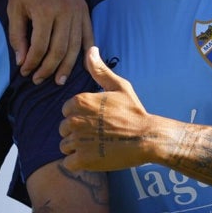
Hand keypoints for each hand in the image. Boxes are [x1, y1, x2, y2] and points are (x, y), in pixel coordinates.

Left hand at [7, 0, 93, 84]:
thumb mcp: (14, 9)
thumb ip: (17, 36)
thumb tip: (22, 62)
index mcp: (45, 11)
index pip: (40, 47)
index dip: (32, 63)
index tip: (25, 71)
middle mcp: (64, 12)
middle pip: (59, 50)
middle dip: (48, 69)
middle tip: (38, 80)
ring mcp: (77, 11)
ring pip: (75, 46)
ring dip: (67, 66)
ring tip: (59, 80)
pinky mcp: (84, 9)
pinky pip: (88, 35)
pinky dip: (87, 52)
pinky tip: (83, 65)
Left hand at [60, 47, 157, 170]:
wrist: (147, 138)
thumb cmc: (134, 112)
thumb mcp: (119, 86)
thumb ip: (100, 70)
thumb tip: (91, 49)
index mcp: (80, 102)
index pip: (66, 111)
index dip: (80, 115)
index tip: (97, 119)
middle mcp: (75, 121)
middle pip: (64, 129)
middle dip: (77, 132)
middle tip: (99, 134)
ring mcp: (78, 142)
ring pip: (65, 146)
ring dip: (77, 148)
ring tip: (97, 146)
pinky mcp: (83, 160)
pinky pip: (69, 162)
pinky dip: (79, 163)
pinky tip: (94, 157)